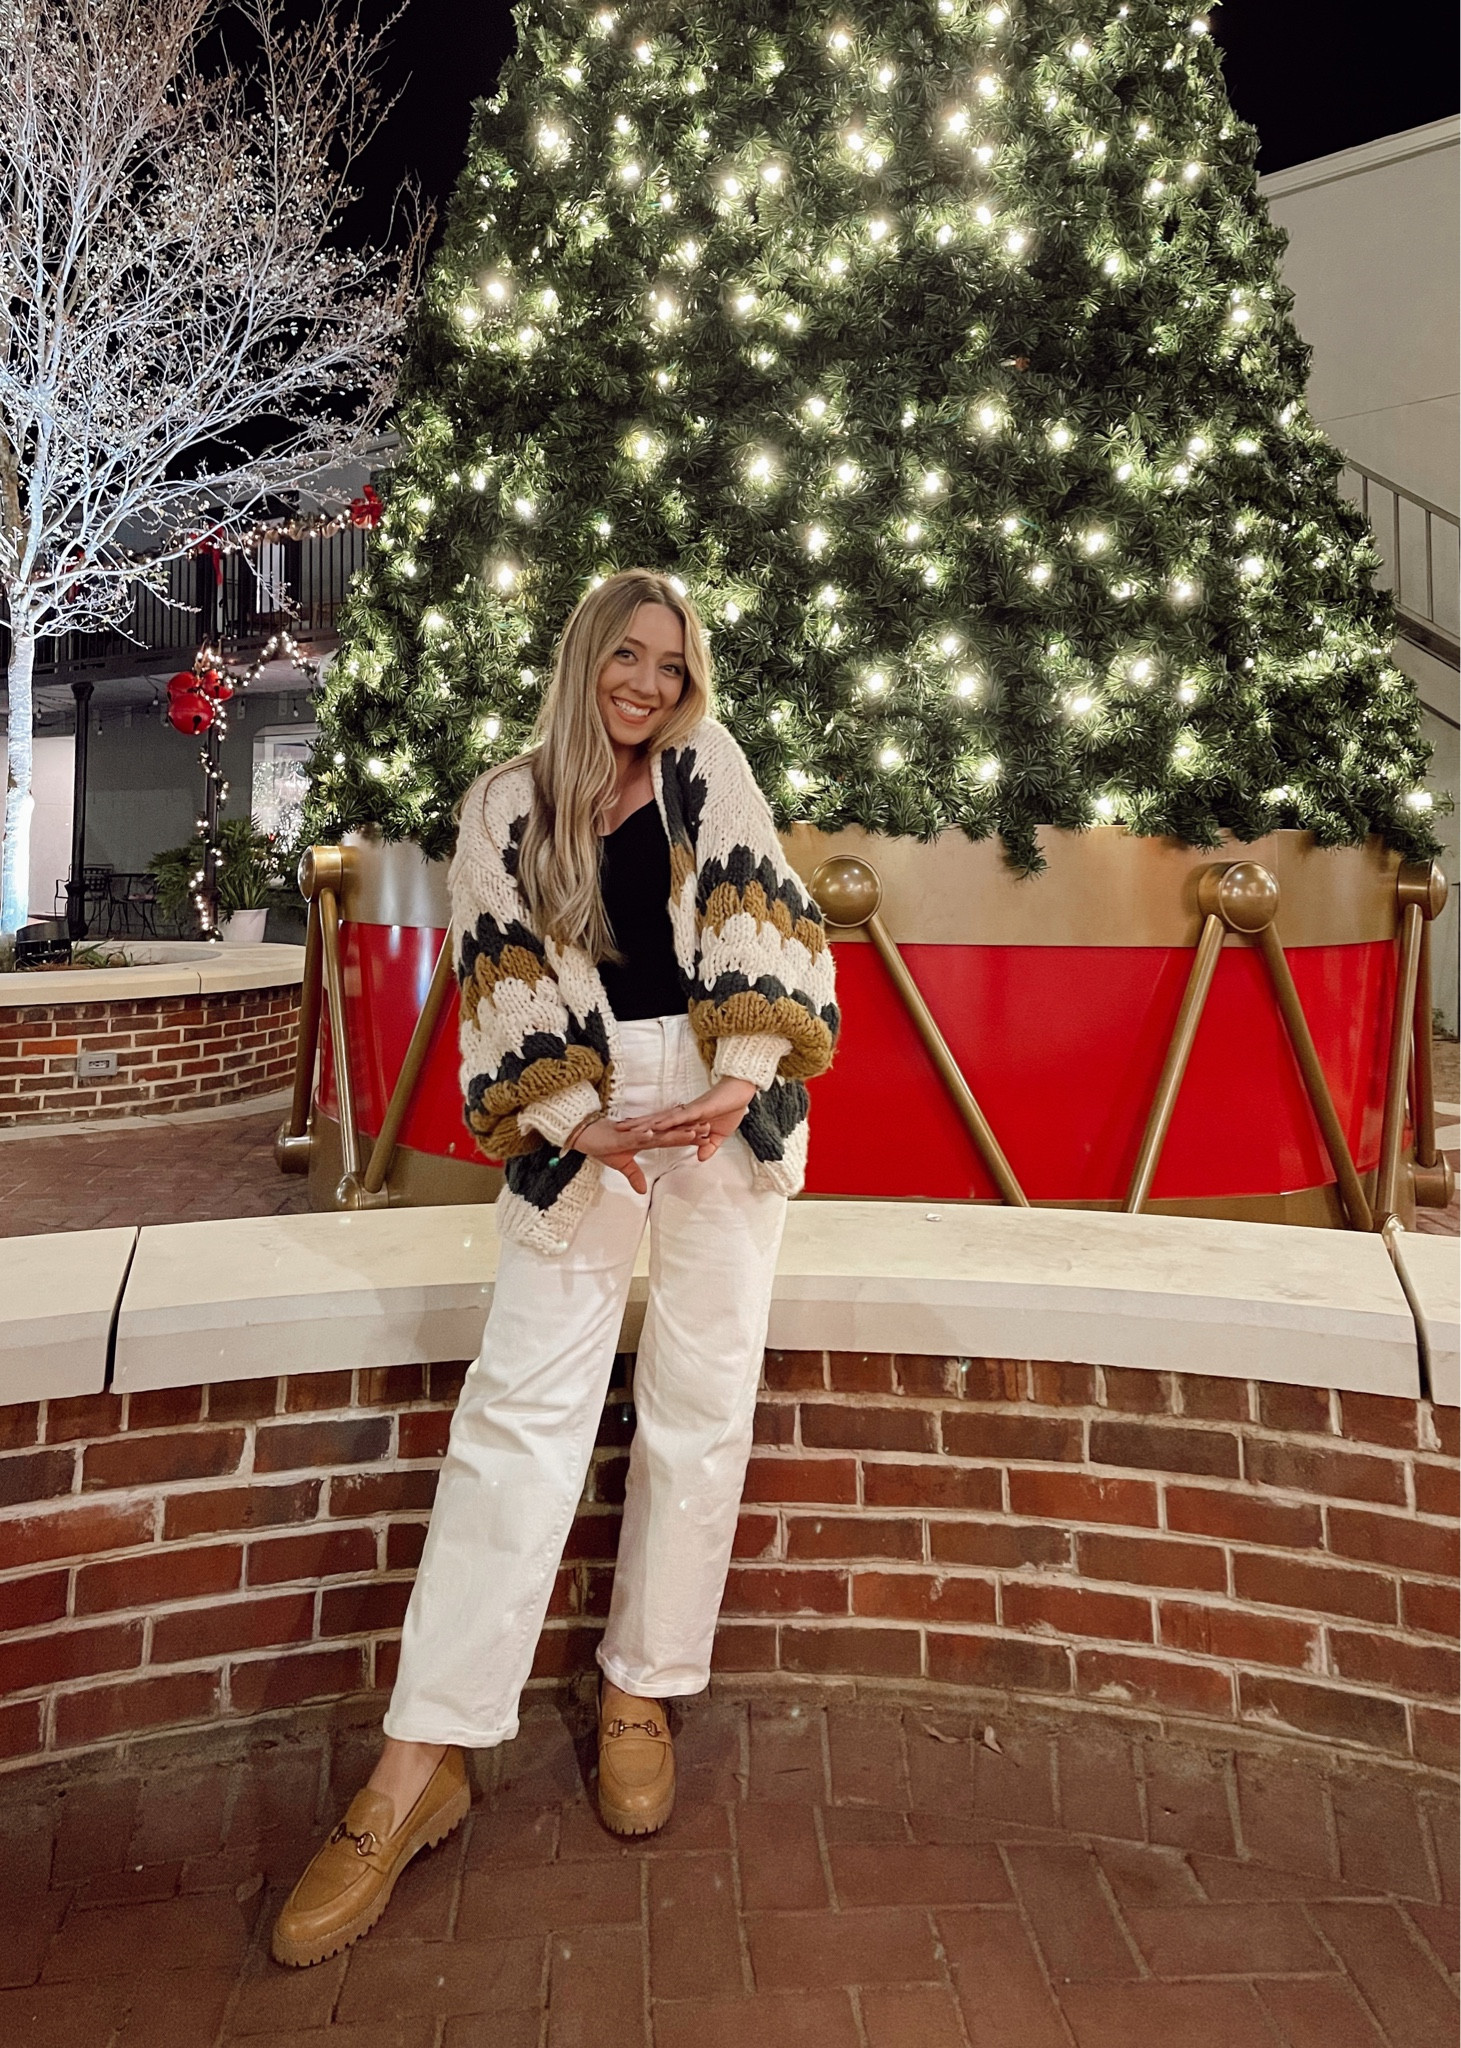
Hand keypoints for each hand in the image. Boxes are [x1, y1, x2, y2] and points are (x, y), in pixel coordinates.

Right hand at [572, 1111, 711, 1193]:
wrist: (584, 1135)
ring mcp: (634, 1135)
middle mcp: (643, 1135)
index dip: (688, 1137)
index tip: (706, 1136)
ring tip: (693, 1131)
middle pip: (671, 1134)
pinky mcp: (622, 1137)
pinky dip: (647, 1136)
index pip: (671, 1138)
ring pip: (659, 1134)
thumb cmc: (603, 1145)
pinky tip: (657, 1135)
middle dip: (690, 1132)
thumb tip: (643, 1191)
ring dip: (675, 1133)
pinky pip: (637, 1137)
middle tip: (709, 1129)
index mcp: (646, 1139)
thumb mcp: (621, 1164)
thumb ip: (634, 1175)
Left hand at [611, 1076, 755, 1162]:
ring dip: (646, 1124)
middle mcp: (683, 1114)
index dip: (645, 1128)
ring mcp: (689, 1111)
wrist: (743, 1092)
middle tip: (616, 1129)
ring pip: (662, 1119)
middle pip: (655, 1120)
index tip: (628, 1131)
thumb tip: (700, 1156)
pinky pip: (680, 1117)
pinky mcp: (698, 1110)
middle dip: (636, 1125)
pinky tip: (655, 1126)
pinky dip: (667, 1122)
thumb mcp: (719, 1135)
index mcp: (687, 1119)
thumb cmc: (731, 1109)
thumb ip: (709, 1145)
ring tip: (628, 1129)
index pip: (661, 1125)